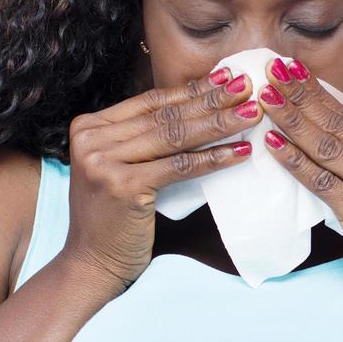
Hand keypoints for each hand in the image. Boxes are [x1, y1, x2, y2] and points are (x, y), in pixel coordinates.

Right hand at [63, 65, 264, 291]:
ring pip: (175, 136)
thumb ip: (145, 140)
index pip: (152, 101)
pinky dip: (214, 158)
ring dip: (219, 123)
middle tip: (247, 86)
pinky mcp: (122, 186)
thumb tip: (199, 106)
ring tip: (252, 113)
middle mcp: (91, 138)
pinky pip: (179, 166)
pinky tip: (241, 152)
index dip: (192, 89)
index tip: (227, 77)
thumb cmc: (115, 219)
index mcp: (90, 127)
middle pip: (165, 115)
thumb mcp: (122, 168)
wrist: (91, 264)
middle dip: (211, 100)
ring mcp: (103, 161)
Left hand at [257, 55, 342, 324]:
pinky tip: (273, 146)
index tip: (292, 71)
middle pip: (341, 127)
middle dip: (302, 96)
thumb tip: (326, 140)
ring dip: (293, 122)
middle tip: (271, 70)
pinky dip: (296, 163)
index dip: (320, 93)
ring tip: (265, 100)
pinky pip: (325, 184)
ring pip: (330, 150)